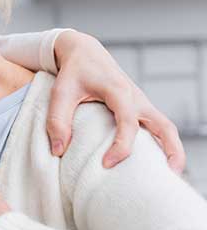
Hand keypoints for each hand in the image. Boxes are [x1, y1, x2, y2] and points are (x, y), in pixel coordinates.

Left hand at [49, 31, 184, 172]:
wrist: (84, 52)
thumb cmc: (72, 72)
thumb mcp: (60, 92)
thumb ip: (57, 120)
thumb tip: (58, 151)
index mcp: (118, 91)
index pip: (128, 122)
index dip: (120, 146)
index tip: (106, 164)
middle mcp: (136, 98)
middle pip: (164, 126)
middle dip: (170, 151)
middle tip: (166, 177)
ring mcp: (140, 103)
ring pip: (165, 127)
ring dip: (172, 150)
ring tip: (168, 176)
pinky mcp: (138, 107)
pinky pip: (157, 127)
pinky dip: (161, 144)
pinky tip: (152, 163)